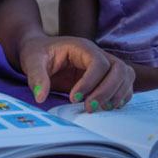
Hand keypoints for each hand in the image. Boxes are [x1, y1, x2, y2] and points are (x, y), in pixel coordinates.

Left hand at [19, 36, 133, 112]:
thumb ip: (37, 77)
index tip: (73, 99)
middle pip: (118, 69)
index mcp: (82, 47)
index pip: (98, 63)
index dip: (90, 82)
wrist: (40, 50)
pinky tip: (107, 108)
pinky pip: (124, 85)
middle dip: (107, 91)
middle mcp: (98, 54)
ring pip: (125, 76)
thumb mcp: (32, 61)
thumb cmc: (37, 53)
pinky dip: (120, 97)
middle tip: (89, 108)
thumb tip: (40, 97)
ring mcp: (105, 64)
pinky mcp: (106, 77)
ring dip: (117, 95)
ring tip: (100, 110)